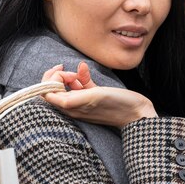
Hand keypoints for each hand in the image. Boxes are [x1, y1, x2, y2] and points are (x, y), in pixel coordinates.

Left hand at [41, 62, 157, 127]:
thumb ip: (71, 98)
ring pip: (67, 86)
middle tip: (70, 71)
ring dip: (70, 75)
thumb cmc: (116, 106)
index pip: (47, 93)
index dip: (51, 79)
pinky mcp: (93, 98)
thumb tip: (49, 95)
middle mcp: (73, 107)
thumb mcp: (93, 98)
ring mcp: (83, 102)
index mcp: (70, 108)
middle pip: (54, 89)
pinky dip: (80, 76)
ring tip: (80, 72)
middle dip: (59, 76)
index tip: (63, 72)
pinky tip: (85, 70)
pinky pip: (80, 86)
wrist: (137, 113)